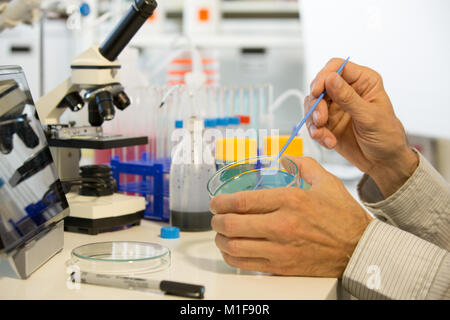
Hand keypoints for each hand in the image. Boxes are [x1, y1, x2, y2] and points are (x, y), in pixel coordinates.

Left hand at [210, 156, 371, 277]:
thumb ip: (304, 164)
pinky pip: (246, 264)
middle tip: (215, 217)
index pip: (242, 202)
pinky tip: (231, 250)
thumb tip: (286, 158)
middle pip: (232, 225)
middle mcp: (281, 225)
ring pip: (234, 247)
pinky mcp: (281, 267)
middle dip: (216, 220)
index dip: (221, 202)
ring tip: (221, 234)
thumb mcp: (326, 181)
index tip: (215, 202)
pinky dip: (231, 257)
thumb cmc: (343, 217)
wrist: (359, 249)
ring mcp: (280, 249)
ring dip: (220, 239)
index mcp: (290, 201)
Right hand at [305, 58, 417, 196]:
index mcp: (362, 82)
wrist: (384, 162)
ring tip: (322, 134)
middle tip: (320, 120)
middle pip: (320, 86)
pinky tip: (328, 142)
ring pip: (313, 105)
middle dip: (316, 104)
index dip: (323, 76)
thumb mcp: (369, 117)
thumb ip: (349, 98)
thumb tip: (331, 79)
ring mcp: (335, 107)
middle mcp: (347, 91)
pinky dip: (316, 133)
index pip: (337, 67)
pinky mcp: (328, 123)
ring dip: (313, 120)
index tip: (316, 92)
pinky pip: (313, 123)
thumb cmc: (386, 136)